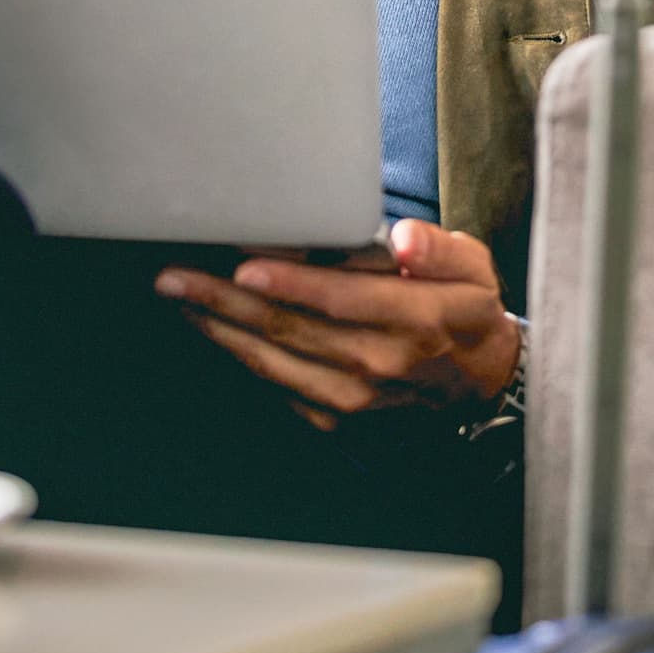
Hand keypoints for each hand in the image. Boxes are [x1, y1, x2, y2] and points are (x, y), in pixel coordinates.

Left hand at [154, 221, 520, 431]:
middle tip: (175, 276)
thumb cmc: (466, 308)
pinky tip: (213, 328)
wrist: (478, 378)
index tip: (242, 267)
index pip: (341, 299)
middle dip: (225, 302)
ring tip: (179, 298)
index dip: (290, 284)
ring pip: (274, 361)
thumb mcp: (474, 266)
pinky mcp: (338, 412)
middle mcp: (379, 360)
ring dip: (220, 329)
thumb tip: (405, 240)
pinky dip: (240, 355)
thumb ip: (438, 248)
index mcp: (415, 318)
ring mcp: (355, 394)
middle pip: (291, 329)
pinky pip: (276, 384)